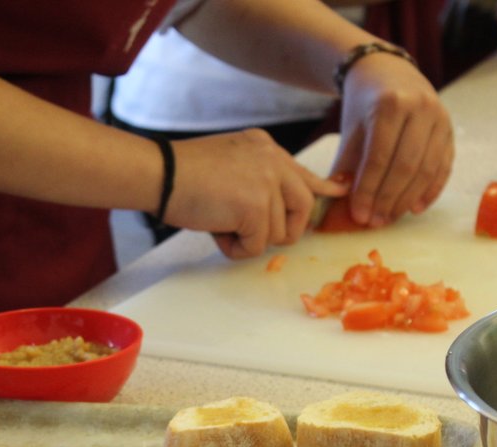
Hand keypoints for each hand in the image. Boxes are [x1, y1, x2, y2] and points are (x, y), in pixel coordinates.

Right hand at [164, 128, 347, 258]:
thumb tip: (275, 205)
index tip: (337, 193)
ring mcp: (267, 182)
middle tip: (250, 231)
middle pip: (304, 209)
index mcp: (267, 149)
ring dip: (248, 238)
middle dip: (282, 230)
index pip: (304, 174)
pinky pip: (257, 246)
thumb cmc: (182, 173)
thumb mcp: (230, 163)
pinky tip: (215, 228)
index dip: (322, 189)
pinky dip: (235, 248)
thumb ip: (257, 177)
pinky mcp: (256, 206)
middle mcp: (274, 161)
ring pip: (278, 233)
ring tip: (219, 220)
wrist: (159, 174)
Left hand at [333, 54, 453, 227]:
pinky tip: (414, 208)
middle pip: (406, 166)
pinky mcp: (450, 129)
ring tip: (389, 218)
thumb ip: (345, 166)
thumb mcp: (351, 130)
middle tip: (374, 222)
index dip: (369, 190)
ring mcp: (440, 118)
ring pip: (427, 169)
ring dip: (407, 199)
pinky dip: (430, 191)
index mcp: (390, 104)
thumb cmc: (364, 104)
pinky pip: (444, 166)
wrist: (387, 71)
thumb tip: (339, 207)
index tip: (359, 214)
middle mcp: (421, 108)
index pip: (379, 157)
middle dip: (388, 199)